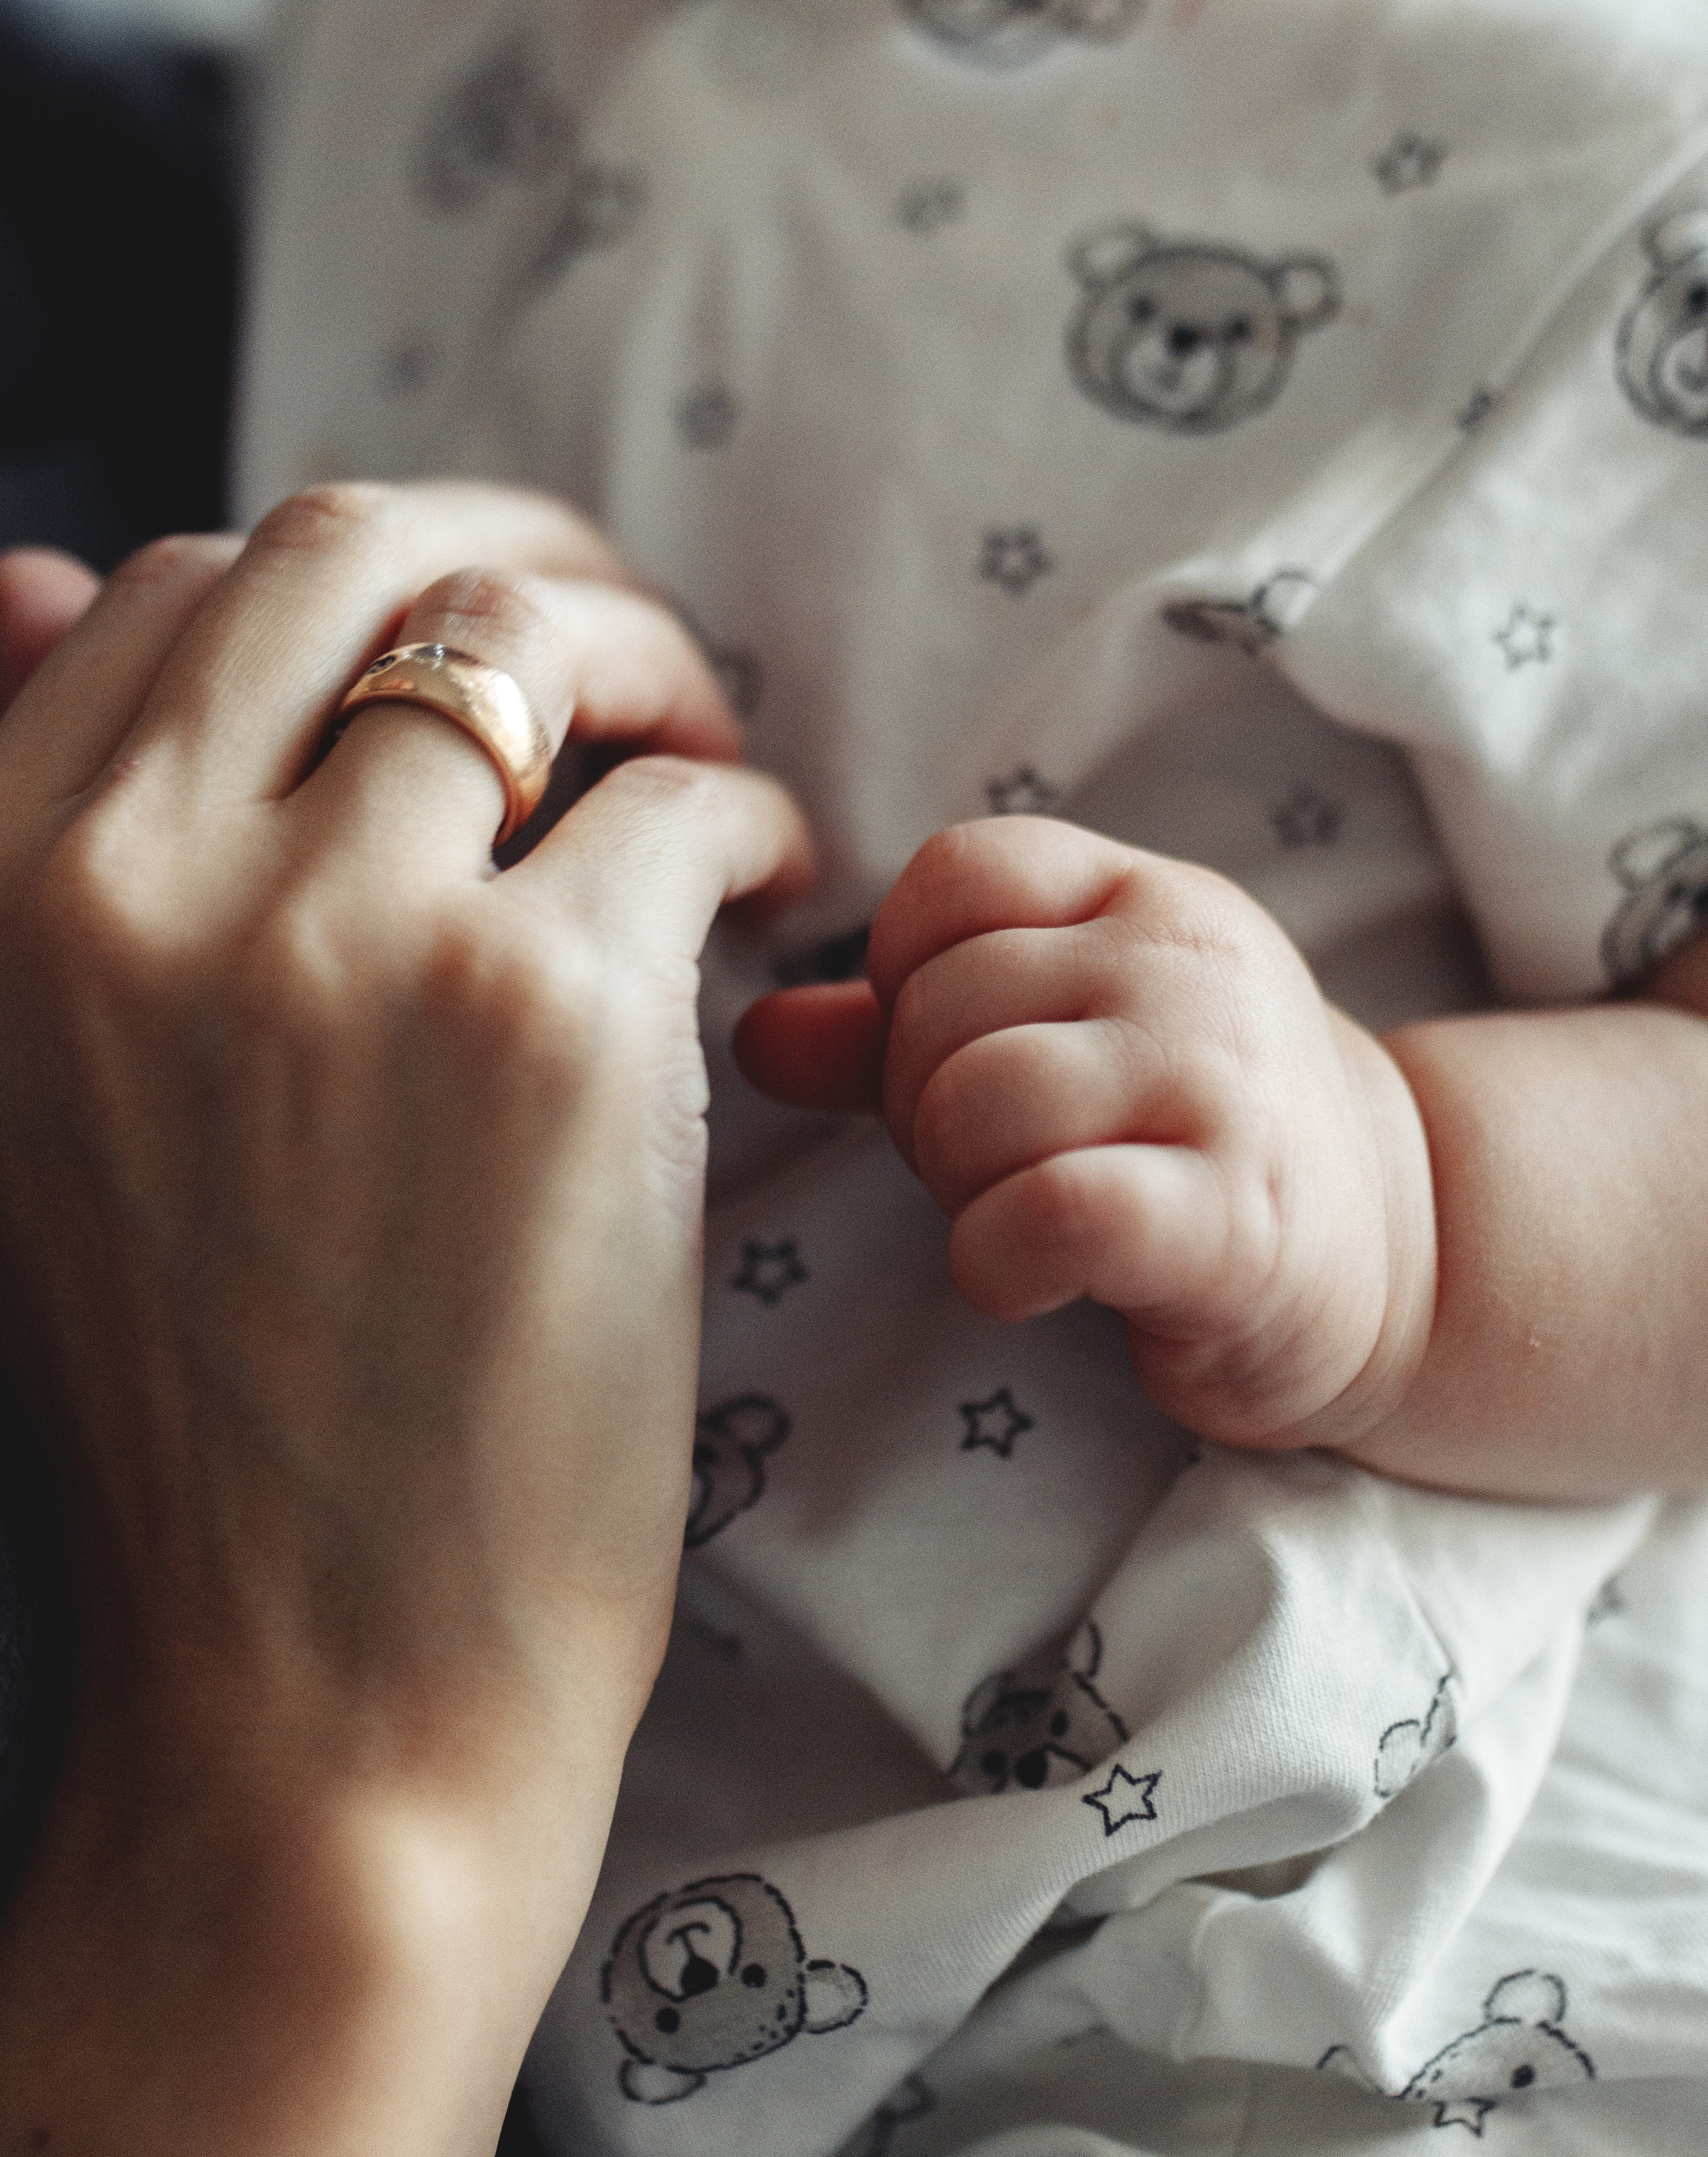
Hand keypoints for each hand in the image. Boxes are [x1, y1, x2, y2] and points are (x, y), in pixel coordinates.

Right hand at [0, 482, 810, 2156]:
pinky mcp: (541, 1022)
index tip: (467, 670)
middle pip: (349, 548)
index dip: (349, 593)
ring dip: (650, 668)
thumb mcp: (50, 1106)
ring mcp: (335, 940)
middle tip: (625, 664)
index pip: (172, 588)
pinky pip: (680, 805)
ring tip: (707, 764)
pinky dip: (746, 819)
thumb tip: (37, 567)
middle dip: (509, 559)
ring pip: (528, 639)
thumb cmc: (207, 1424)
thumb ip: (61, 831)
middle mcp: (127, 885)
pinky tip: (765, 898)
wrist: (318, 1699)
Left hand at [739, 816, 1435, 1452]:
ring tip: (1020, 1218)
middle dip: (925, 1107)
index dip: (906, 976)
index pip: (955, 875)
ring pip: (978, 1099)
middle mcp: (1190, 965)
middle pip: (942, 1004)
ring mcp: (1221, 1085)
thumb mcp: (1060, 1044)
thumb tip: (755, 1033)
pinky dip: (999, 1261)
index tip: (955, 1057)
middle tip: (996, 1168)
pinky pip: (1047, 1209)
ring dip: (958, 1187)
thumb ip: (901, 1031)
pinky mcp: (1232, 1218)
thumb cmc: (1191, 1141)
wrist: (1400, 1257)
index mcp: (1144, 897)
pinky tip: (1033, 1281)